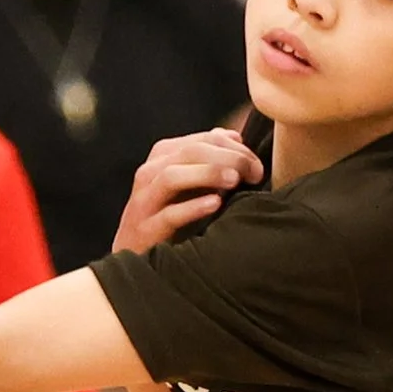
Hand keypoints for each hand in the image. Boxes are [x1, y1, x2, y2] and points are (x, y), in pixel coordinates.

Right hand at [114, 130, 262, 253]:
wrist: (135, 254)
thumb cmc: (168, 216)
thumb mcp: (189, 184)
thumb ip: (209, 159)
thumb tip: (235, 137)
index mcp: (161, 158)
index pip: (201, 141)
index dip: (232, 147)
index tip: (256, 163)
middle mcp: (149, 175)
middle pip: (188, 153)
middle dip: (227, 158)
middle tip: (254, 171)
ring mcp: (144, 203)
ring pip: (171, 177)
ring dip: (207, 174)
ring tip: (235, 180)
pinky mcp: (145, 231)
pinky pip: (168, 215)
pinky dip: (192, 207)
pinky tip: (215, 204)